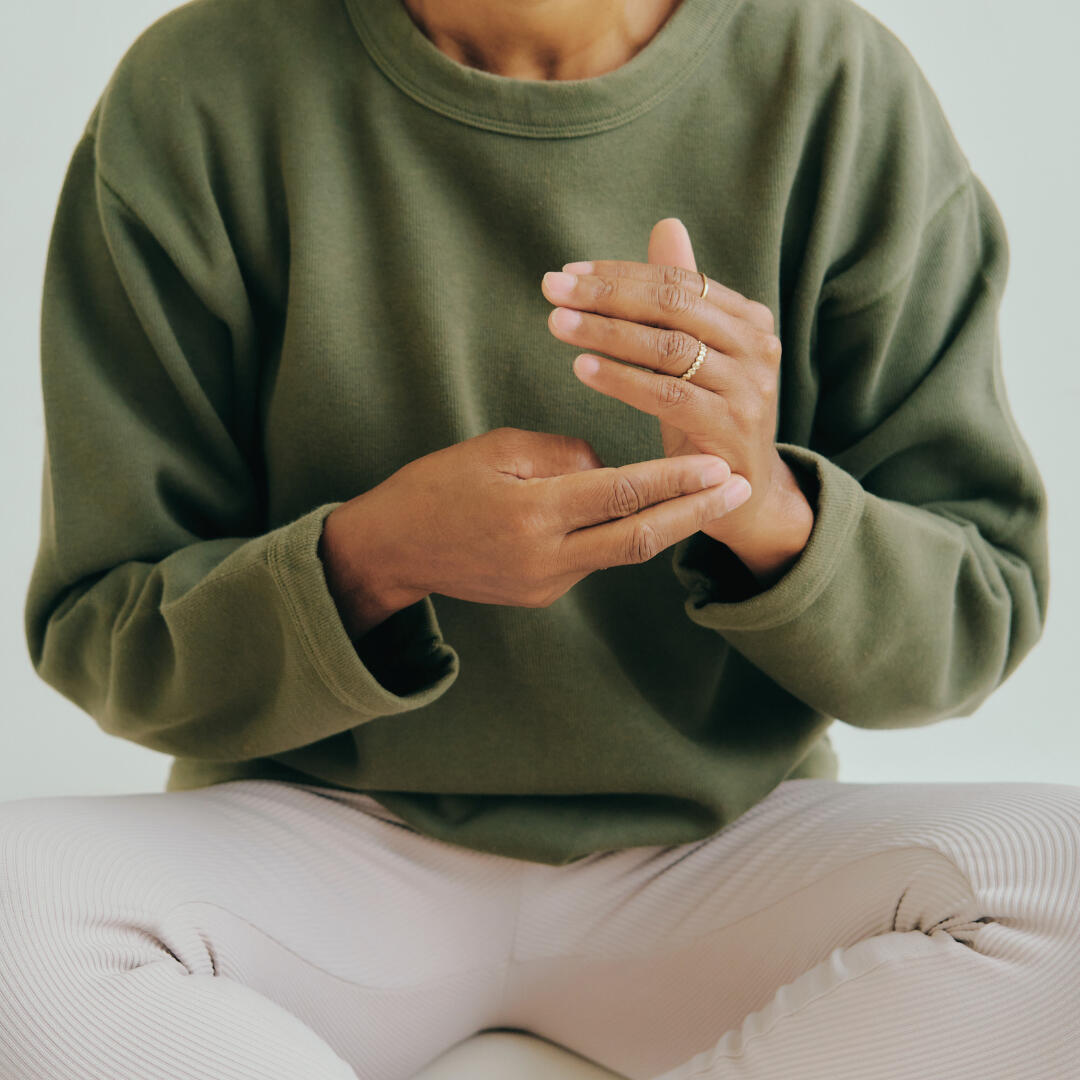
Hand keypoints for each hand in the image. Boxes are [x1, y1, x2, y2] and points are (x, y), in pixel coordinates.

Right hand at [323, 426, 752, 613]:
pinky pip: (593, 558)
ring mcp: (546, 584)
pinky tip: (643, 510)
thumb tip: (607, 467)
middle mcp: (546, 558)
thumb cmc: (436, 487)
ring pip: (621, 550)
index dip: (676, 479)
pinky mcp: (542, 595)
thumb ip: (561, 456)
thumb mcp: (495, 450)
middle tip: (740, 488)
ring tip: (708, 495)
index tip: (719, 464)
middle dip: (696, 513)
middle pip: (640, 537)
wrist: (391, 550)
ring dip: (667, 522)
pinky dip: (620, 532)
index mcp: (532, 514)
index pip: (621, 493)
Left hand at [542, 218, 813, 585]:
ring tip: (557, 324)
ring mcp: (749, 388)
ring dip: (607, 332)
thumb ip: (681, 295)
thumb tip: (666, 226)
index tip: (568, 272)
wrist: (745, 495)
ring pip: (669, 348)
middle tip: (552, 287)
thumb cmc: (710, 418)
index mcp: (749, 320)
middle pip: (674, 306)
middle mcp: (757, 347)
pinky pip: (668, 395)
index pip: (679, 282)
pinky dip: (622, 379)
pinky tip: (582, 368)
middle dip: (607, 294)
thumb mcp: (695, 355)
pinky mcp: (732, 428)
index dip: (621, 274)